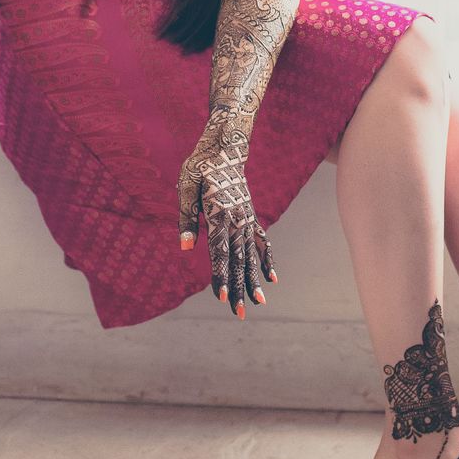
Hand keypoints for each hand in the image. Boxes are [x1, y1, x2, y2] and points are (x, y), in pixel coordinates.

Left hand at [176, 110, 277, 317]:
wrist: (226, 145)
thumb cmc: (200, 166)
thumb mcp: (186, 188)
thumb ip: (186, 219)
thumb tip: (187, 248)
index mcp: (219, 213)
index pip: (220, 253)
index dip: (220, 277)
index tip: (222, 299)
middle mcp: (237, 219)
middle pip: (238, 260)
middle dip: (238, 288)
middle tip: (240, 314)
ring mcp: (247, 218)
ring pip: (251, 255)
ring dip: (253, 280)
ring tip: (259, 303)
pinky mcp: (251, 215)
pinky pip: (262, 242)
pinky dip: (267, 260)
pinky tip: (272, 278)